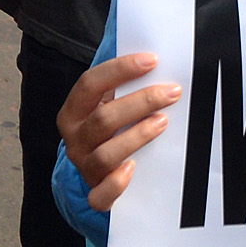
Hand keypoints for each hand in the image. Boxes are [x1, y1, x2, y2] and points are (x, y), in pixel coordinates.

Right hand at [58, 51, 184, 210]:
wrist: (96, 175)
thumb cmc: (109, 130)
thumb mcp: (106, 104)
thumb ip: (119, 83)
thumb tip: (144, 51)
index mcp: (73, 112)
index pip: (89, 84)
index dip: (120, 70)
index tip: (152, 60)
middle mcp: (75, 140)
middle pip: (103, 118)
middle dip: (140, 102)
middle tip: (172, 92)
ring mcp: (85, 168)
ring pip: (106, 154)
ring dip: (136, 136)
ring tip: (163, 122)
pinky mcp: (97, 195)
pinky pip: (102, 195)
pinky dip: (116, 184)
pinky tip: (134, 169)